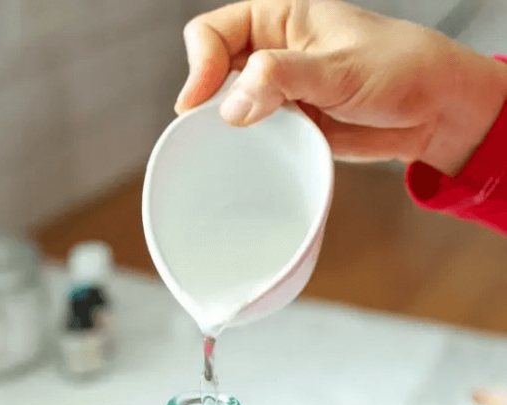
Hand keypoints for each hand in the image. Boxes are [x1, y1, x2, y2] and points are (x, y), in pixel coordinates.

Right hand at [175, 0, 506, 175]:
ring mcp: (280, 92)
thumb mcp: (340, 68)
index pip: (215, 32)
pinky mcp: (290, 126)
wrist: (432, 111)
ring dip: (229, 130)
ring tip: (237, 148)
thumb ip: (284, 78)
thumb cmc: (399, 68)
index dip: (200, 64)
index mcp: (280, 17)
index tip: (198, 103)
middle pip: (214, 72)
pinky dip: (250, 150)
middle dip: (209, 101)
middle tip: (210, 131)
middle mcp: (273, 53)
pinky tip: (256, 160)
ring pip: (231, 109)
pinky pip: (255, 137)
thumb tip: (234, 103)